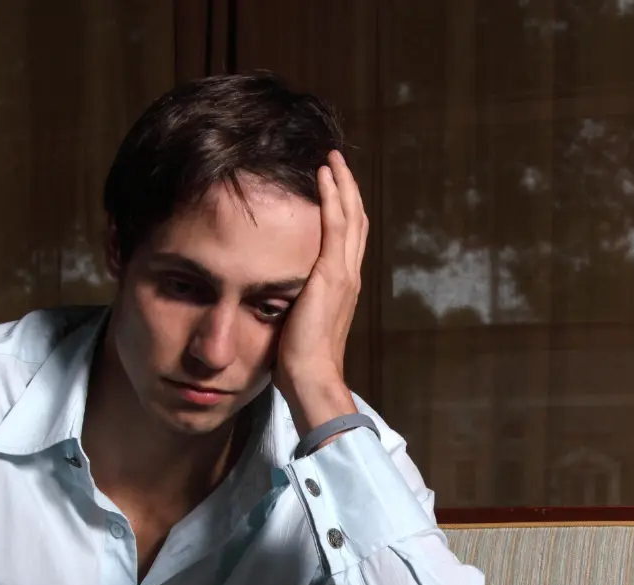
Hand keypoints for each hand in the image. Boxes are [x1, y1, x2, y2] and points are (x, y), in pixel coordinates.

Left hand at [275, 149, 367, 436]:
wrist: (311, 376)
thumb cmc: (300, 361)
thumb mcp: (297, 321)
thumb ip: (294, 301)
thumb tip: (276, 292)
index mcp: (343, 287)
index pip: (348, 239)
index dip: (344, 211)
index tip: (334, 187)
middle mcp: (349, 275)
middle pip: (357, 221)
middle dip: (348, 190)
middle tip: (337, 162)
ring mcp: (343, 273)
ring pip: (350, 216)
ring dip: (341, 184)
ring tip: (331, 159)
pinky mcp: (332, 274)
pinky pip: (336, 225)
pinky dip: (333, 197)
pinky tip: (324, 175)